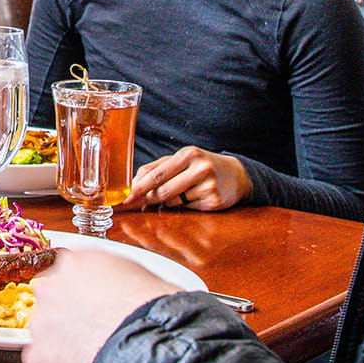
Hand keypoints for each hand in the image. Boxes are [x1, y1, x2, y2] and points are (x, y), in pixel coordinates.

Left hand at [22, 252, 181, 362]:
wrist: (148, 350)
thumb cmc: (155, 314)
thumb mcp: (145, 279)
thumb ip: (119, 280)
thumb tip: (126, 293)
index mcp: (80, 260)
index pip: (72, 269)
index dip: (85, 290)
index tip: (95, 303)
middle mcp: (53, 285)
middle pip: (54, 298)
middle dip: (70, 313)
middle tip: (94, 329)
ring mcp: (42, 320)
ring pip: (48, 331)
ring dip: (65, 340)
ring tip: (94, 353)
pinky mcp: (38, 356)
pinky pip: (46, 362)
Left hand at [128, 146, 250, 210]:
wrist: (236, 174)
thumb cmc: (201, 166)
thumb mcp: (181, 160)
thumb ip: (156, 169)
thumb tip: (134, 185)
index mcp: (188, 154)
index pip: (158, 175)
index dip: (139, 188)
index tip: (127, 197)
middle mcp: (200, 169)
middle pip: (164, 191)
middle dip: (149, 198)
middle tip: (139, 202)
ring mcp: (209, 186)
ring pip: (175, 201)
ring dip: (169, 201)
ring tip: (180, 192)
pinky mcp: (215, 201)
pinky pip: (188, 208)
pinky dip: (184, 205)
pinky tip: (194, 197)